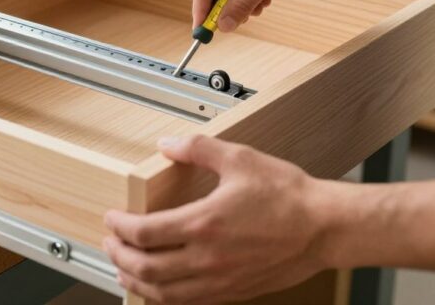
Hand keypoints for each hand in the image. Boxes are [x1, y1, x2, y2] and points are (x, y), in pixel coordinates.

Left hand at [103, 136, 332, 303]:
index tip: (112, 219)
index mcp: (204, 223)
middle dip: (120, 256)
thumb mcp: (240, 158)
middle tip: (110, 243)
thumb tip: (168, 144)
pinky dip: (164, 297)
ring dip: (137, 281)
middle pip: (146, 267)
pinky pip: (188, 302)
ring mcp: (220, 280)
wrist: (324, 228)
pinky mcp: (233, 291)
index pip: (144, 233)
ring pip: (164, 293)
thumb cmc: (288, 195)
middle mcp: (208, 258)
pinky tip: (159, 287)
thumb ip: (198, 149)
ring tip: (124, 269)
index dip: (119, 228)